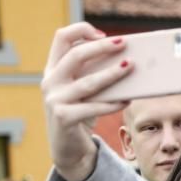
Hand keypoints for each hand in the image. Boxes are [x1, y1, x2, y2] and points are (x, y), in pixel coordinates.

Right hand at [42, 22, 131, 180]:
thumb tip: (127, 60)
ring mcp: (54, 100)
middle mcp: (50, 81)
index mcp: (53, 69)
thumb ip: (93, 74)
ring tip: (131, 67)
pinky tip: (127, 99)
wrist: (68, 149)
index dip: (81, 30)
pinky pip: (93, 108)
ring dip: (112, 74)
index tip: (103, 33)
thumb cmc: (80, 114)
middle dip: (101, 47)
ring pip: (88, 82)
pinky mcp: (64, 118)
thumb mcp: (82, 91)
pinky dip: (112, 103)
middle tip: (123, 43)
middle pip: (75, 55)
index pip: (61, 38)